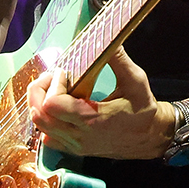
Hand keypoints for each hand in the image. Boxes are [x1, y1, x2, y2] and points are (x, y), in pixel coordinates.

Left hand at [26, 47, 173, 159]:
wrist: (150, 136)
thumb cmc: (143, 110)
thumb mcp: (136, 80)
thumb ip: (118, 59)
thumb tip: (107, 38)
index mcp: (93, 119)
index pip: (52, 105)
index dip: (52, 85)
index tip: (65, 72)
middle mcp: (79, 136)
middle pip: (39, 115)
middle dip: (40, 91)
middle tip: (54, 78)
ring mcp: (75, 145)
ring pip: (40, 126)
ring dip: (40, 104)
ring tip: (54, 89)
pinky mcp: (74, 149)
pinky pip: (47, 137)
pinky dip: (46, 120)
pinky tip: (58, 107)